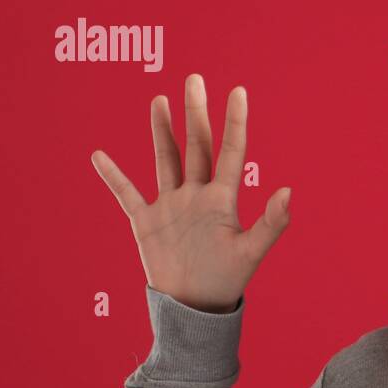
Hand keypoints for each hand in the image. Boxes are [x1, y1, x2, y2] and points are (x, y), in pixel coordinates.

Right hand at [90, 73, 291, 313]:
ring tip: (160, 100)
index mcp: (223, 199)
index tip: (239, 91)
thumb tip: (288, 190)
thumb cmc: (226, 282)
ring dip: (162, 131)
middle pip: (197, 146)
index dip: (235, 122)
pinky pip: (127, 194)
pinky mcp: (146, 222)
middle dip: (196, 114)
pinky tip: (99, 156)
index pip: (231, 151)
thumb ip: (272, 223)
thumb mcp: (251, 252)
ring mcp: (171, 206)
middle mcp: (197, 196)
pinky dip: (113, 176)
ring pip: (166, 159)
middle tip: (195, 79)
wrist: (194, 308)